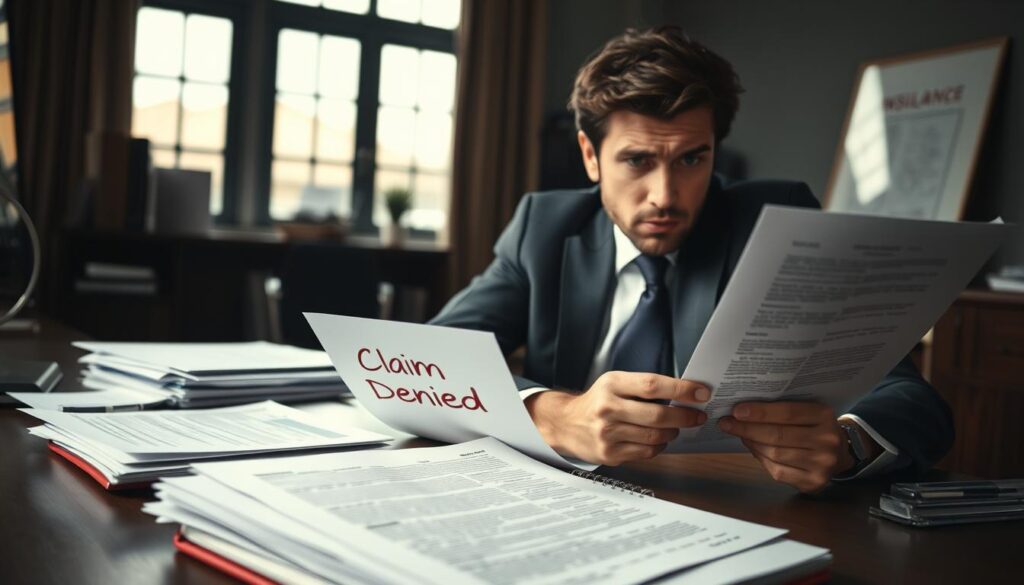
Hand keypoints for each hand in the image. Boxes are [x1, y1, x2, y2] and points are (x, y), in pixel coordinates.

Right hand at [524, 372, 709, 465]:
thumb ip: (644, 387)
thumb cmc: (598, 401)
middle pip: (657, 415)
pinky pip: (646, 452)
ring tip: (676, 427)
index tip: (702, 392)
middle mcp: (607, 408)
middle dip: (685, 416)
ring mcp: (607, 433)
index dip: (681, 389)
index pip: (652, 385)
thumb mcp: (615, 383)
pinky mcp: (609, 454)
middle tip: (698, 416)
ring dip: (673, 432)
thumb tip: (685, 393)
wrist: (566, 423)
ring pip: (655, 437)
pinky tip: (658, 440)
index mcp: (612, 384)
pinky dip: (659, 447)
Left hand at [717, 402, 864, 492]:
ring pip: (775, 454)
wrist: (839, 454)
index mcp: (824, 416)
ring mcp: (821, 464)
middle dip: (748, 429)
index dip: (760, 412)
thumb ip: (783, 409)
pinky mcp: (813, 482)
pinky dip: (761, 459)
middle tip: (727, 423)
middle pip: (778, 435)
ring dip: (752, 444)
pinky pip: (778, 471)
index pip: (788, 412)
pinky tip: (754, 449)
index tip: (736, 410)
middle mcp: (826, 440)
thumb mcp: (808, 411)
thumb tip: (743, 410)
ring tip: (740, 434)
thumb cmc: (815, 427)